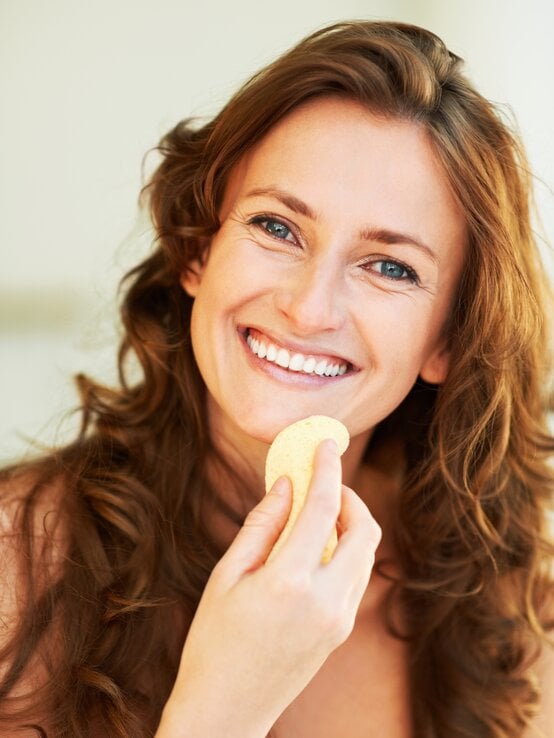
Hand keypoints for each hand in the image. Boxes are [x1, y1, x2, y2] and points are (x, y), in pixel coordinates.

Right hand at [157, 440, 380, 737]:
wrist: (227, 712)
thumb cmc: (213, 641)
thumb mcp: (227, 576)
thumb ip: (262, 524)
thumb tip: (287, 484)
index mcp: (290, 581)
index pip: (324, 508)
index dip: (327, 468)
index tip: (325, 444)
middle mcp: (327, 599)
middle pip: (365, 529)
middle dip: (349, 496)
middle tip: (323, 483)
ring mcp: (340, 618)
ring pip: (366, 553)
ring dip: (349, 523)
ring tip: (314, 513)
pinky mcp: (342, 631)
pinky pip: (356, 576)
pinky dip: (345, 549)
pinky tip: (315, 547)